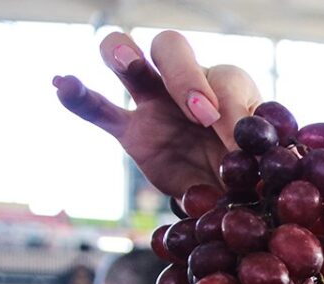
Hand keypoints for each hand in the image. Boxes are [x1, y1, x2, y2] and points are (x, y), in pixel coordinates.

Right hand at [53, 30, 260, 197]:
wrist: (227, 194)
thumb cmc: (249, 169)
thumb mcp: (260, 163)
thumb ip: (256, 160)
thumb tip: (256, 169)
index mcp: (229, 84)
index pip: (224, 81)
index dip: (230, 110)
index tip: (235, 140)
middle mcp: (188, 82)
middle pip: (173, 49)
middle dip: (184, 76)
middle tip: (200, 114)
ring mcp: (154, 102)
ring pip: (130, 59)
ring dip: (125, 54)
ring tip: (125, 62)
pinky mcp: (130, 130)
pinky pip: (100, 109)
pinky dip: (80, 97)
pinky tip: (62, 85)